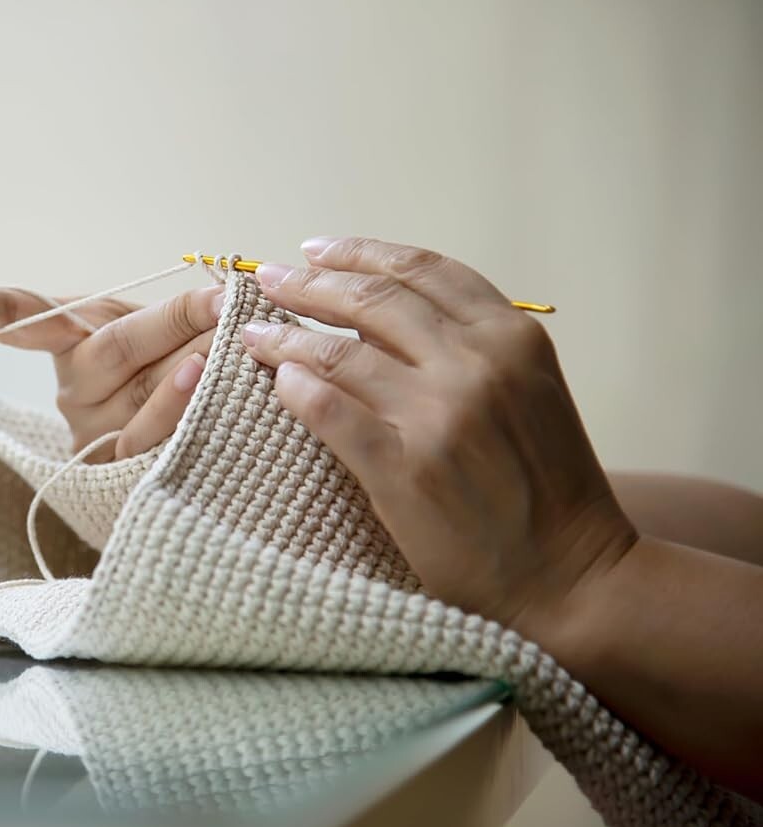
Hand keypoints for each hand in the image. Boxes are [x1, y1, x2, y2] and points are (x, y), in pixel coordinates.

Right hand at [0, 277, 221, 459]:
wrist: (208, 444)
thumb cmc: (187, 364)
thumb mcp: (175, 327)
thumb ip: (187, 313)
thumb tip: (225, 295)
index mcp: (70, 340)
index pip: (10, 316)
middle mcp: (72, 391)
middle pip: (108, 349)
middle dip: (169, 321)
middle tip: (221, 298)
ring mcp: (92, 438)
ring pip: (137, 397)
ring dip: (191, 365)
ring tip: (229, 340)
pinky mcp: (120, 479)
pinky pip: (153, 443)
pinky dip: (187, 408)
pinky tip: (211, 385)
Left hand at [241, 237, 637, 636]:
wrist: (572, 576)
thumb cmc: (547, 487)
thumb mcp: (523, 391)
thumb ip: (463, 348)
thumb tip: (369, 317)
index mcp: (511, 336)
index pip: (421, 270)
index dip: (359, 252)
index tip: (314, 250)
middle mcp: (477, 363)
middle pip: (371, 301)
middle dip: (308, 284)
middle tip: (265, 280)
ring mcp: (440, 414)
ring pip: (339, 353)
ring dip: (285, 337)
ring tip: (253, 334)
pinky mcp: (406, 467)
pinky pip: (330, 412)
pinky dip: (296, 390)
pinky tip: (275, 384)